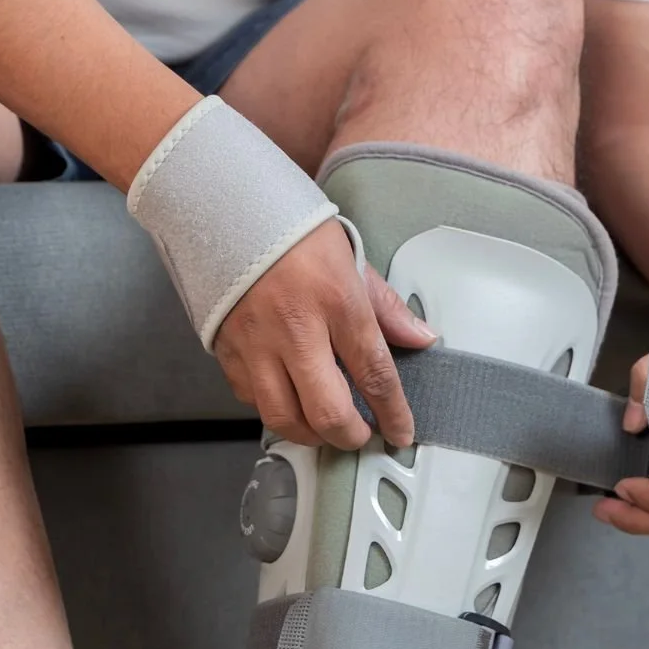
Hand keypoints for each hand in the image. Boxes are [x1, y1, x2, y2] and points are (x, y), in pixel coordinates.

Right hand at [213, 219, 437, 448]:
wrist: (227, 213)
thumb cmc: (293, 234)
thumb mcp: (351, 258)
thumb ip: (385, 307)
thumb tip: (421, 338)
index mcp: (336, 301)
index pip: (374, 373)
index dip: (393, 413)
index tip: (401, 432)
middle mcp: (296, 329)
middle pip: (328, 411)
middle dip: (351, 436)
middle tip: (362, 435)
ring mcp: (257, 345)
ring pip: (285, 418)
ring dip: (312, 434)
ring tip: (325, 428)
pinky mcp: (228, 352)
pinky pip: (253, 400)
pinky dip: (275, 409)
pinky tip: (289, 400)